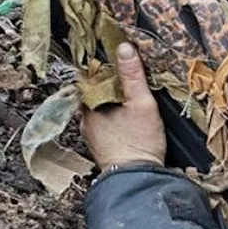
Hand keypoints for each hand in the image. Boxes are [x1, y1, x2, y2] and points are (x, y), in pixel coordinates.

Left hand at [80, 43, 166, 170]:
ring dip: (111, 103)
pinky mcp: (99, 146)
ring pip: (98, 109)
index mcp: (89, 104)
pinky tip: (127, 120)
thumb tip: (124, 47)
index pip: (89, 75)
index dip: (103, 67)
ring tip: (130, 100)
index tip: (116, 62)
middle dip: (109, 85)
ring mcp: (90, 134)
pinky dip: (113, 118)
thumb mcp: (142, 104)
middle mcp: (85, 118)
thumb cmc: (138, 143)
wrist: (136, 181)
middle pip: (94, 92)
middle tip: (128, 80)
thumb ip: (133, 76)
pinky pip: (103, 124)